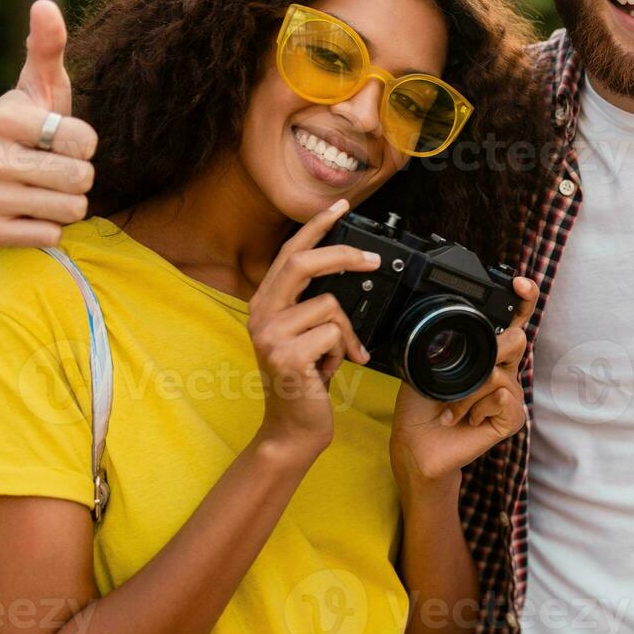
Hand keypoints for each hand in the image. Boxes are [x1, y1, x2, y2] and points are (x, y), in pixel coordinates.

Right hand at [0, 0, 97, 246]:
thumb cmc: (29, 125)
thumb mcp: (42, 87)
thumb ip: (48, 48)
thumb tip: (45, 5)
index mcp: (5, 117)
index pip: (84, 141)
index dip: (84, 144)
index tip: (62, 140)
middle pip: (81, 179)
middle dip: (79, 176)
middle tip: (54, 168)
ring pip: (70, 209)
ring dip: (67, 202)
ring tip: (43, 188)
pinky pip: (51, 235)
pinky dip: (49, 227)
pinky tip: (29, 211)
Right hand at [246, 199, 380, 456]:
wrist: (294, 428)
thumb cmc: (305, 381)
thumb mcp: (306, 335)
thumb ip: (315, 305)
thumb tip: (351, 271)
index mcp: (265, 304)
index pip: (290, 253)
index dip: (316, 227)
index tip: (342, 205)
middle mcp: (260, 315)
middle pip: (303, 264)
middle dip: (343, 255)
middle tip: (373, 260)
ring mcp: (269, 334)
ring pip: (329, 306)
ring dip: (345, 334)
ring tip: (334, 357)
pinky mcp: (285, 355)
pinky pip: (334, 333)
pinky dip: (343, 352)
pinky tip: (328, 371)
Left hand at [389, 277, 536, 489]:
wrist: (416, 443)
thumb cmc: (421, 405)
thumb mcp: (426, 364)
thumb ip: (446, 345)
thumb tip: (454, 331)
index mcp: (486, 352)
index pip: (514, 320)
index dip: (524, 300)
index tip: (521, 284)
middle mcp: (503, 369)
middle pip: (517, 340)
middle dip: (490, 351)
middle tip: (464, 371)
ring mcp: (510, 394)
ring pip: (500, 373)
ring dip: (467, 393)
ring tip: (452, 407)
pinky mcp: (511, 418)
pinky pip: (503, 398)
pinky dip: (477, 408)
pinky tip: (467, 419)